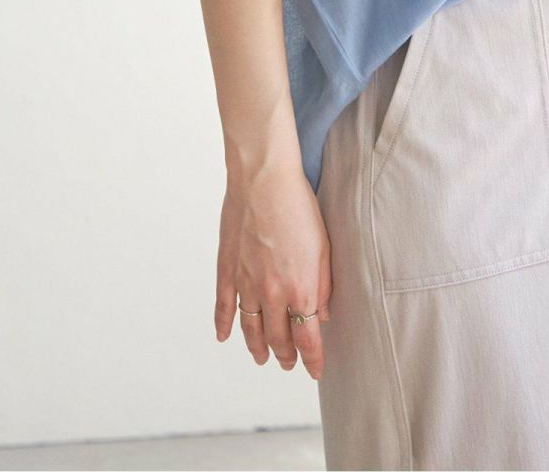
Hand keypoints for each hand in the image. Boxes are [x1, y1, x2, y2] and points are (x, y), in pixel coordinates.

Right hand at [215, 158, 332, 378]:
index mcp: (300, 288)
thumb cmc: (299, 206)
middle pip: (278, 337)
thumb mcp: (324, 246)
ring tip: (263, 358)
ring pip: (251, 329)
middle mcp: (271, 293)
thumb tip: (324, 313)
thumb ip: (324, 284)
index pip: (307, 337)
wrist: (264, 180)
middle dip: (286, 355)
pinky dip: (224, 325)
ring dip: (258, 347)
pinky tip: (225, 337)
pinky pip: (224, 306)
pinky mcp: (227, 270)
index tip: (315, 369)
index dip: (312, 358)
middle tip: (289, 364)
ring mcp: (246, 283)